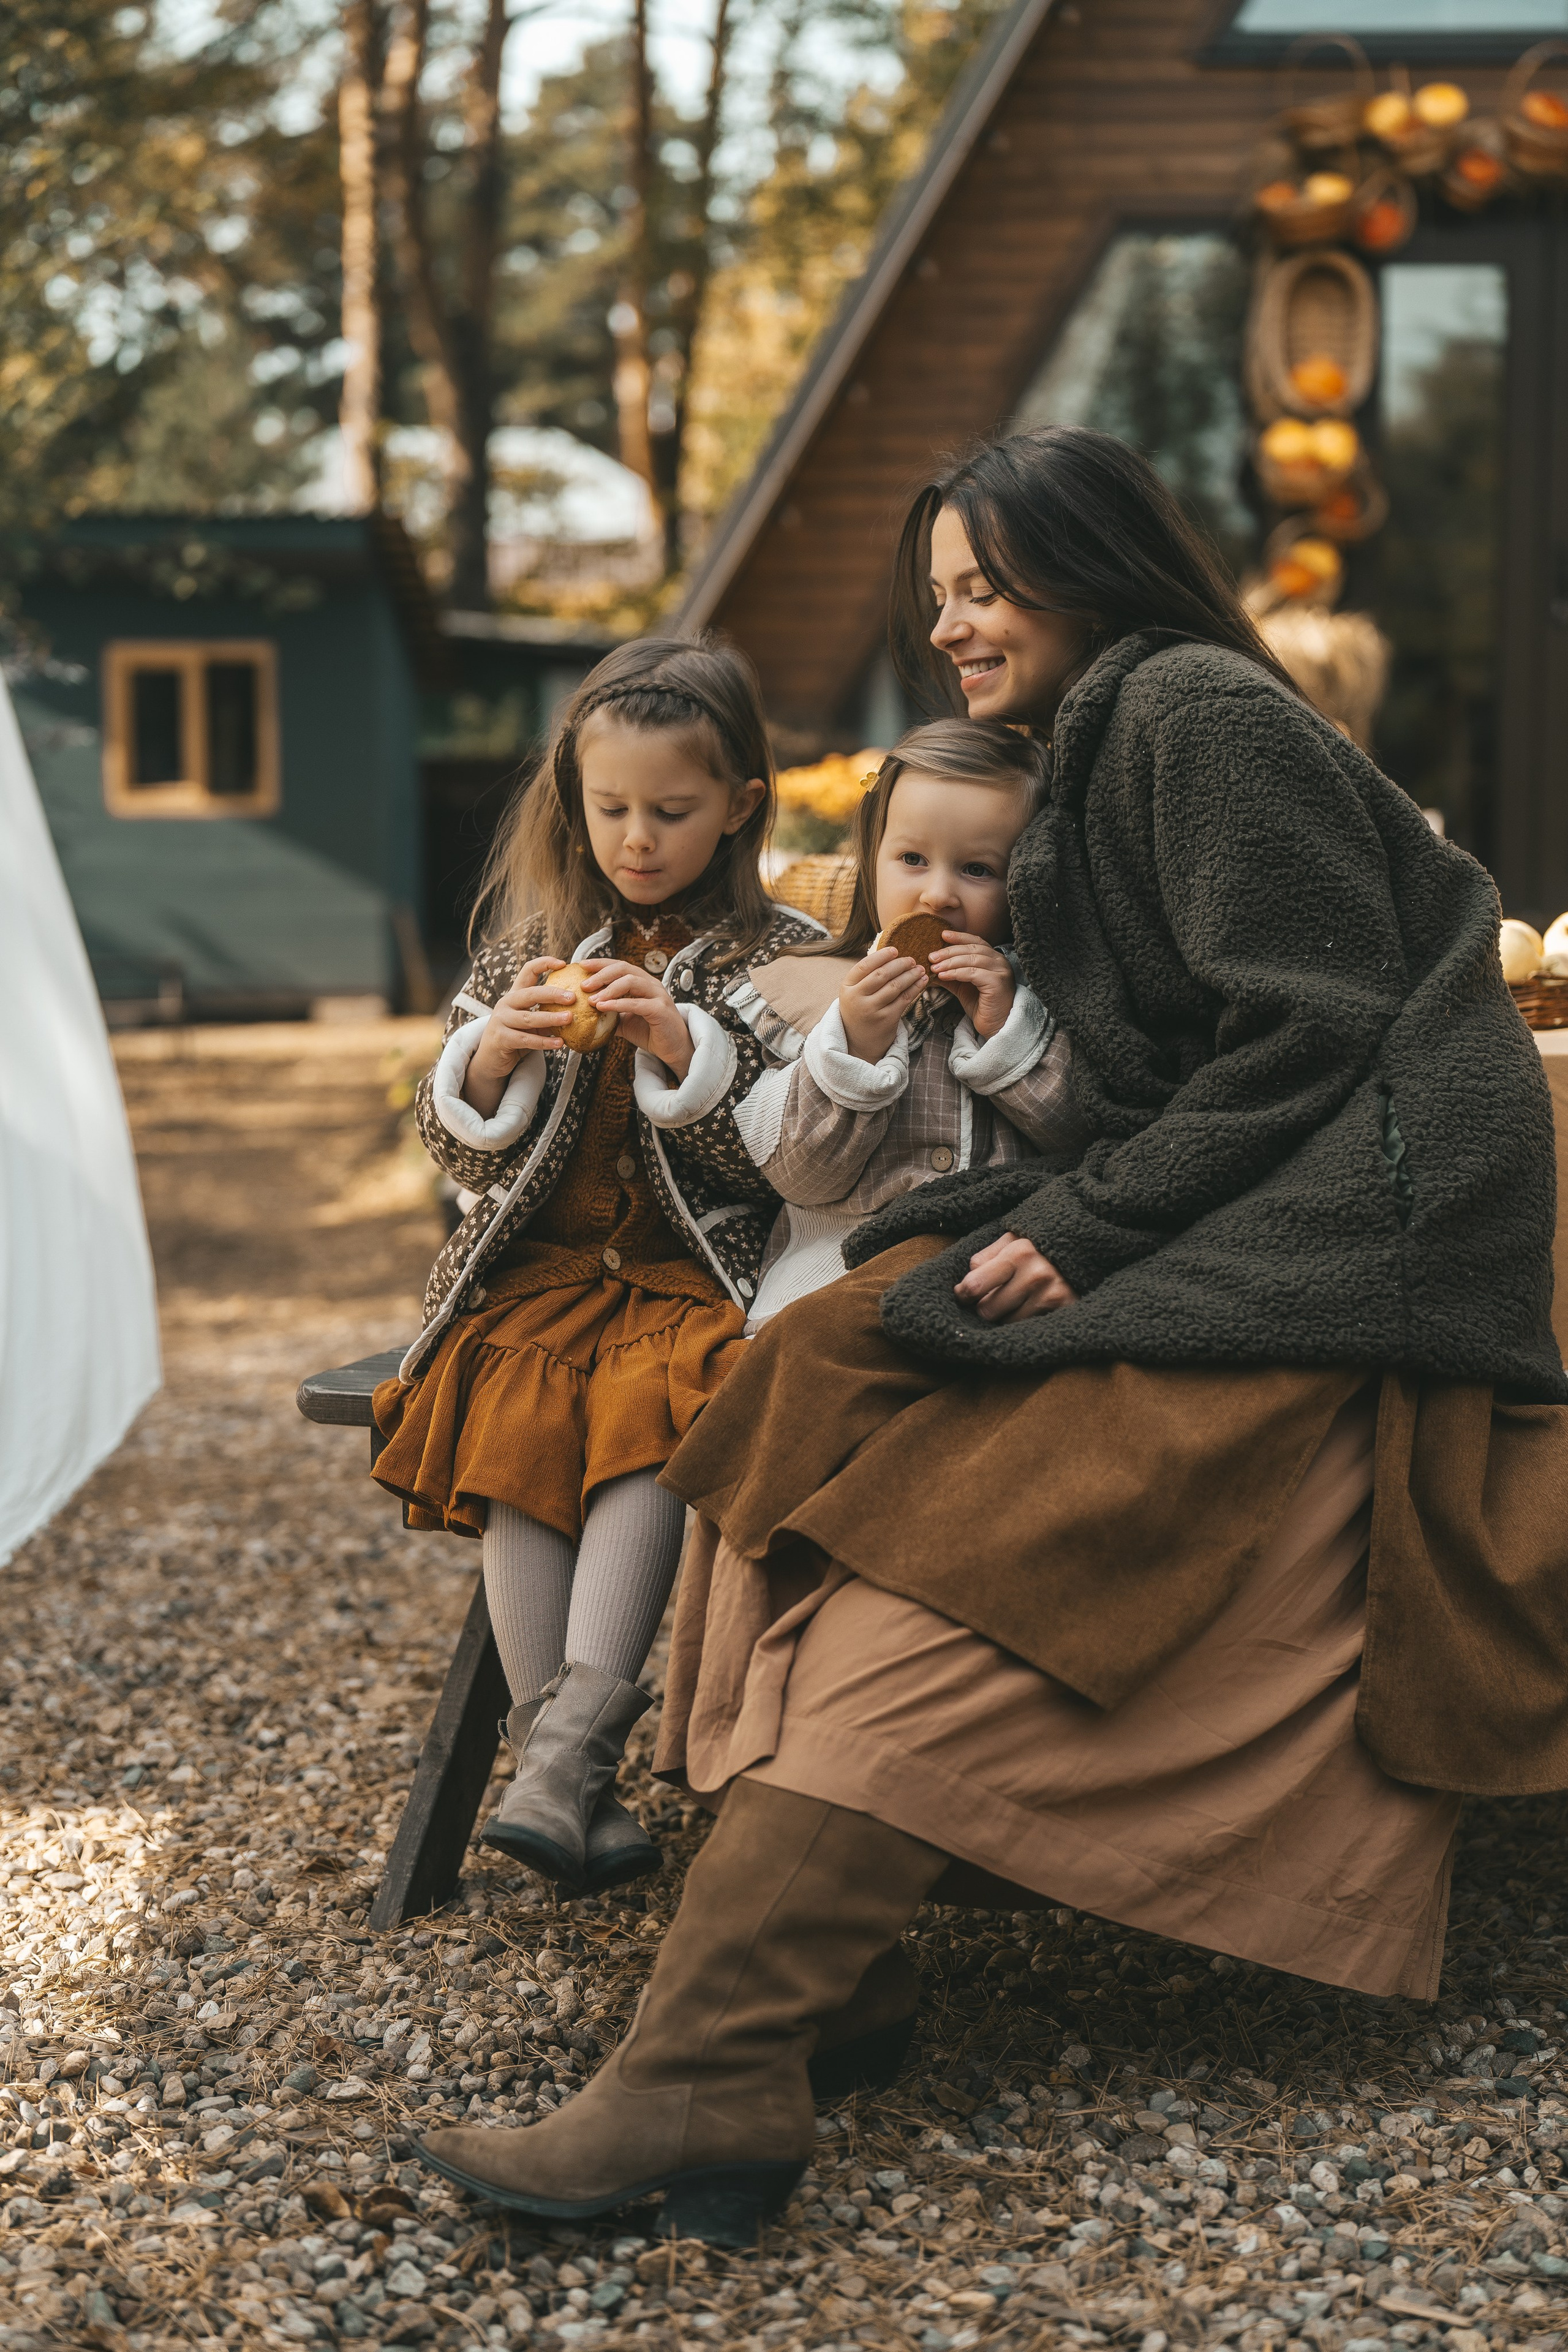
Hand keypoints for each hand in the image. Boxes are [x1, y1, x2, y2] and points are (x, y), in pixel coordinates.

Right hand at [464, 958, 576, 1115]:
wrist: (491, 1059)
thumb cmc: (516, 1037)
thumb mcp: (532, 1023)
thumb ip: (547, 1014)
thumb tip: (578, 1010)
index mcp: (515, 995)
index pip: (527, 971)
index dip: (544, 964)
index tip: (563, 964)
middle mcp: (506, 1004)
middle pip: (530, 994)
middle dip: (552, 994)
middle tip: (573, 997)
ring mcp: (501, 1020)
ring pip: (529, 1018)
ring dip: (551, 1019)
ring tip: (570, 1019)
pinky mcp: (501, 1038)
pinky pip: (526, 1039)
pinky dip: (544, 1041)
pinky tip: (560, 1043)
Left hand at [580, 960, 692, 1078]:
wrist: (673, 1049)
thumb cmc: (650, 1032)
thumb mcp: (624, 1021)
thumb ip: (608, 1015)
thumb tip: (584, 1015)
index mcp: (642, 982)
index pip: (620, 966)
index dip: (600, 963)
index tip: (582, 965)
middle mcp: (651, 984)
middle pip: (624, 968)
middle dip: (601, 974)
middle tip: (583, 984)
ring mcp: (658, 995)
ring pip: (631, 981)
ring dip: (608, 988)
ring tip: (592, 999)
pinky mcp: (661, 1010)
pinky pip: (637, 1003)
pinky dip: (618, 1004)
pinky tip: (603, 1007)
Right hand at [838, 948, 926, 1063]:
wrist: (859, 1042)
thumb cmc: (859, 1010)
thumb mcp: (854, 993)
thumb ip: (866, 976)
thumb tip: (890, 953)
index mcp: (847, 987)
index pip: (864, 966)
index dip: (881, 956)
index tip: (895, 950)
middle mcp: (857, 998)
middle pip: (882, 974)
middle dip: (900, 964)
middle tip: (912, 960)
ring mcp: (872, 1010)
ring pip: (896, 986)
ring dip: (911, 975)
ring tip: (920, 969)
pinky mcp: (886, 1019)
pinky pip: (905, 999)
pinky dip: (915, 988)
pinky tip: (922, 981)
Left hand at [928, 932, 1015, 1038]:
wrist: (996, 1026)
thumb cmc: (981, 1005)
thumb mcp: (962, 986)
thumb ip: (950, 974)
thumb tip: (930, 966)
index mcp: (994, 958)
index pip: (976, 942)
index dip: (959, 937)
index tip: (942, 935)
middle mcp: (1000, 961)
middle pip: (972, 949)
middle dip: (949, 951)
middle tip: (931, 956)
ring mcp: (1000, 971)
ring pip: (972, 960)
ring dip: (950, 962)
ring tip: (934, 967)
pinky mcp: (997, 983)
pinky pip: (973, 973)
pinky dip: (956, 973)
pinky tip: (943, 975)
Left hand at [953, 1231, 1076, 1321]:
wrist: (1089, 1246)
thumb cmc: (1042, 1243)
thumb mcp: (1014, 1238)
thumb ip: (987, 1255)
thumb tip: (965, 1282)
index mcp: (1018, 1253)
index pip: (975, 1285)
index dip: (963, 1293)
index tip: (963, 1294)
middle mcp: (1035, 1275)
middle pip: (988, 1310)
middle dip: (985, 1306)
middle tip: (993, 1297)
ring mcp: (1051, 1295)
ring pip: (1007, 1322)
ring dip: (1006, 1315)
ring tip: (1018, 1299)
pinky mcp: (1063, 1310)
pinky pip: (1028, 1326)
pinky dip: (1025, 1319)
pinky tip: (1033, 1305)